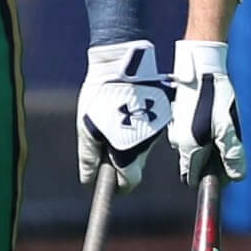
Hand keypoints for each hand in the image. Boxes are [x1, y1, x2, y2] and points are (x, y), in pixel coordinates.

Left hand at [77, 40, 168, 192]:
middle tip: (106, 146)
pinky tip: (126, 109)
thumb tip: (87, 180)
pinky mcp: (163, 113)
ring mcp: (158, 129)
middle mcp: (147, 145)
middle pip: (137, 164)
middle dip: (123, 161)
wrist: (125, 65)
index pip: (130, 182)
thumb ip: (88, 157)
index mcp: (128, 153)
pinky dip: (139, 125)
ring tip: (114, 120)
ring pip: (143, 145)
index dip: (119, 185)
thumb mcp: (86, 128)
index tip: (110, 182)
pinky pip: (150, 128)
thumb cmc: (101, 97)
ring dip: (130, 141)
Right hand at [169, 39, 245, 183]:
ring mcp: (177, 129)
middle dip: (213, 161)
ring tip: (224, 126)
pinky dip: (205, 132)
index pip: (194, 179)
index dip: (211, 179)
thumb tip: (237, 176)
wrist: (201, 68)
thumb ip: (232, 155)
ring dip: (210, 145)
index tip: (227, 170)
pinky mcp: (180, 118)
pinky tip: (215, 116)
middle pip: (196, 164)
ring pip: (195, 148)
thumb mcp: (228, 129)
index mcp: (188, 149)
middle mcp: (178, 142)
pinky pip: (193, 133)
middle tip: (230, 145)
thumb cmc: (215, 98)